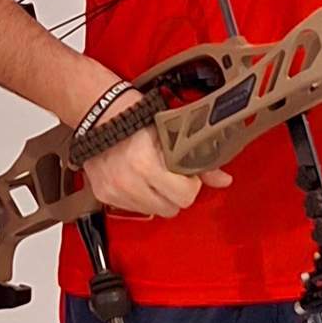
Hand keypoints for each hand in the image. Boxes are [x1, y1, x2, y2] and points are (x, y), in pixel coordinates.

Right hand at [81, 88, 231, 219]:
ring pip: (152, 211)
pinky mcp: (104, 195)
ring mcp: (114, 190)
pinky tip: (137, 178)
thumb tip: (223, 179)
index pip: (184, 197)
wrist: (98, 110)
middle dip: (175, 193)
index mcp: (146, 164)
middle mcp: (128, 181)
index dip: (190, 184)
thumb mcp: (170, 132)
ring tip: (153, 174)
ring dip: (157, 197)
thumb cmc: (132, 114)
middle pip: (170, 209)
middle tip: (171, 174)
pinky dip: (138, 197)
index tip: (186, 172)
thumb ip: (198, 160)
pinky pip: (132, 208)